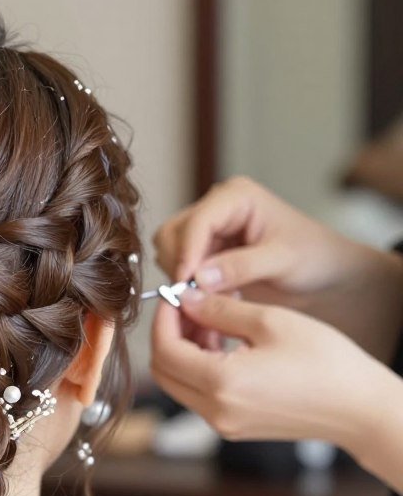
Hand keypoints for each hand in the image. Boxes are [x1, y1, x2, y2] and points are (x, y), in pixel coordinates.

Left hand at [150, 288, 386, 448]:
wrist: (360, 408)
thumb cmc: (325, 362)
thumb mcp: (270, 321)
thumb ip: (218, 309)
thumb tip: (185, 300)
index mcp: (221, 385)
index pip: (165, 350)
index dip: (163, 319)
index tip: (174, 295)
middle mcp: (215, 412)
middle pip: (163, 372)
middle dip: (168, 335)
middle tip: (187, 307)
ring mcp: (223, 425)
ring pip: (179, 384)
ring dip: (183, 351)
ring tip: (210, 320)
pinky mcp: (234, 427)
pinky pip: (200, 395)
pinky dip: (200, 367)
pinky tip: (222, 343)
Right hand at [152, 176, 402, 362]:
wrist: (326, 276)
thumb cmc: (315, 259)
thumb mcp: (282, 261)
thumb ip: (240, 267)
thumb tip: (198, 278)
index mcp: (236, 197)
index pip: (196, 222)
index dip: (186, 253)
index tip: (185, 284)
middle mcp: (215, 208)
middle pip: (172, 234)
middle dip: (180, 265)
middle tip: (198, 297)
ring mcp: (207, 230)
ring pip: (168, 251)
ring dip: (181, 277)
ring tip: (212, 299)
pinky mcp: (203, 251)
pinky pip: (178, 266)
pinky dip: (187, 285)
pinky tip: (213, 299)